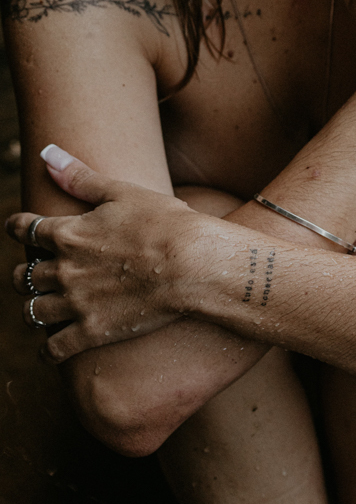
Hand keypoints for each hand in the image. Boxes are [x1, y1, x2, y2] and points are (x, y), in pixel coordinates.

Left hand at [6, 150, 211, 361]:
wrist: (191, 264)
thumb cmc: (163, 221)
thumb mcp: (122, 191)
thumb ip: (80, 176)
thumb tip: (47, 152)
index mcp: (68, 233)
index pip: (27, 230)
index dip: (17, 227)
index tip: (15, 228)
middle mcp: (64, 269)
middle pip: (25, 276)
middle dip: (23, 274)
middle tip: (28, 274)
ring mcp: (76, 303)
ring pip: (33, 311)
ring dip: (31, 309)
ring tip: (38, 308)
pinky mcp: (92, 331)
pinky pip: (55, 349)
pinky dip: (47, 351)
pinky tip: (50, 350)